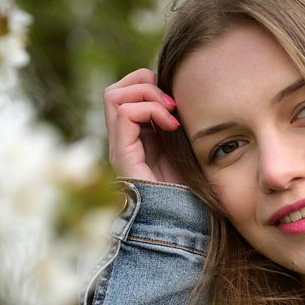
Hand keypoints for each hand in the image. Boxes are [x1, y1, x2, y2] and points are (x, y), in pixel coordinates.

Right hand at [104, 68, 186, 183]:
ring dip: (147, 94)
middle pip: (115, 90)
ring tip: (171, 114)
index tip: (176, 103)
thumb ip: (177, 125)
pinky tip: (171, 126)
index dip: (149, 85)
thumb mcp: (185, 148)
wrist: (183, 220)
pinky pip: (124, 113)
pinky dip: (150, 109)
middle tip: (171, 103)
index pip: (126, 93)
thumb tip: (180, 95)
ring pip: (114, 96)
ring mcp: (120, 147)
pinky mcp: (122, 155)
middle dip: (144, 83)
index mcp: (137, 137)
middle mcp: (123, 140)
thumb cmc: (190, 189)